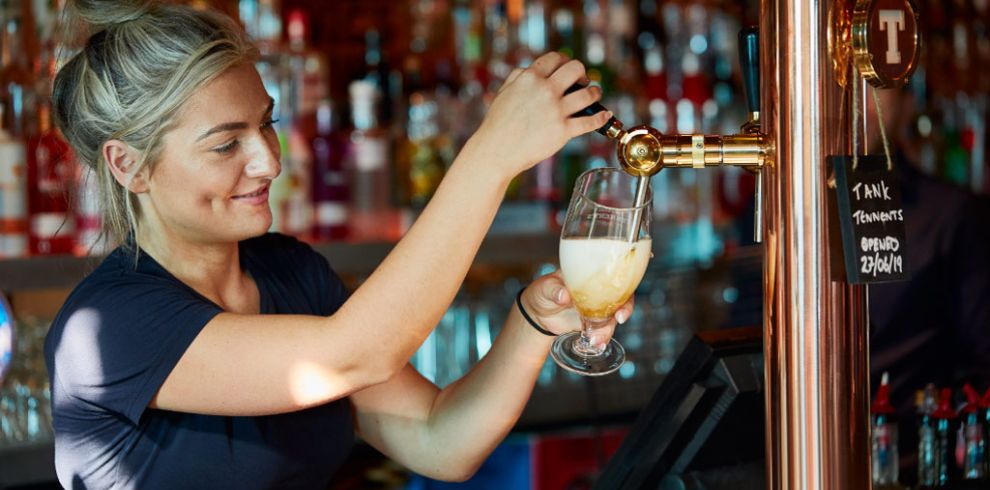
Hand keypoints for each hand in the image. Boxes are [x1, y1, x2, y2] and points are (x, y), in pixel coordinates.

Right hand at [467, 52, 612, 178]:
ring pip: (588, 94)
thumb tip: (531, 69)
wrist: (496, 151)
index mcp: (530, 78)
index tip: (567, 69)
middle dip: (582, 73)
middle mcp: (545, 90)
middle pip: (576, 69)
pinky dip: (601, 118)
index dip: (564, 61)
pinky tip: (605, 115)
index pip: (555, 58)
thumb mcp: (503, 92)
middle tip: (582, 82)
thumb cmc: (498, 123)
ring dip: (595, 93)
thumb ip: (518, 77)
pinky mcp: (563, 131)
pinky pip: (589, 121)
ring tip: (595, 95)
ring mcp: (556, 111)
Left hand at [521, 272, 633, 345]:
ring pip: (612, 318)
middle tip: (618, 320)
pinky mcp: (593, 324)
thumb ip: (554, 290)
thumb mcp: (545, 288)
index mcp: (590, 277)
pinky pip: (603, 330)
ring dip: (608, 330)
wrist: (538, 313)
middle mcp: (598, 292)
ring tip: (594, 340)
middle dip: (625, 310)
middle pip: (622, 298)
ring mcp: (597, 309)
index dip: (624, 286)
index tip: (620, 298)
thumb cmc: (542, 292)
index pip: (614, 277)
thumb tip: (563, 295)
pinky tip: (596, 345)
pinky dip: (602, 338)